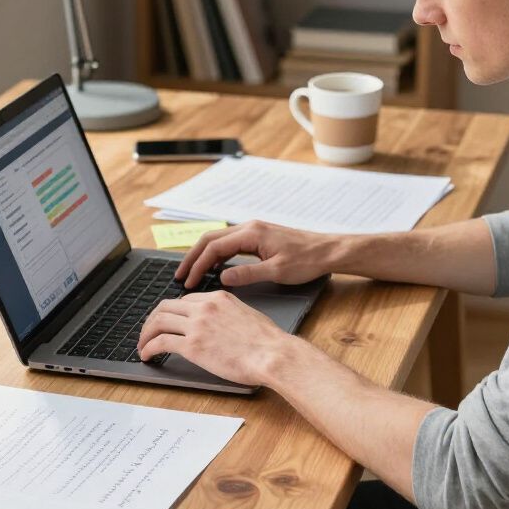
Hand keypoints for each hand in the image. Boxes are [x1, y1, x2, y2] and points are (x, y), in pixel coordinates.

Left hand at [137, 290, 295, 385]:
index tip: (168, 322)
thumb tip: (222, 325)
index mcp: (218, 298)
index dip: (173, 312)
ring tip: (143, 345)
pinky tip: (147, 355)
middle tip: (148, 332)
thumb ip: (229, 314)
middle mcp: (204, 307)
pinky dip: (149, 347)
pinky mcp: (192, 345)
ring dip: (146, 334)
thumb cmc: (268, 342)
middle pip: (165, 306)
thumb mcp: (247, 315)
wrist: (273, 354)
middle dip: (152, 320)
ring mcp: (197, 325)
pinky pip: (161, 342)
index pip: (185, 300)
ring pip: (158, 322)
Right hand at [175, 219, 335, 289]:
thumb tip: (222, 278)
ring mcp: (254, 231)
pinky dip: (217, 254)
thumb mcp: (277, 272)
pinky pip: (230, 243)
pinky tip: (214, 268)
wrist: (328, 251)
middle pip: (210, 239)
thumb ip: (248, 274)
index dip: (198, 264)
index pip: (214, 247)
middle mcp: (249, 228)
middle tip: (180, 276)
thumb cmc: (307, 260)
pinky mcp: (259, 237)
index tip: (188, 281)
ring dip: (203, 255)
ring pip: (219, 240)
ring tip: (191, 272)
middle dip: (193, 257)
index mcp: (251, 233)